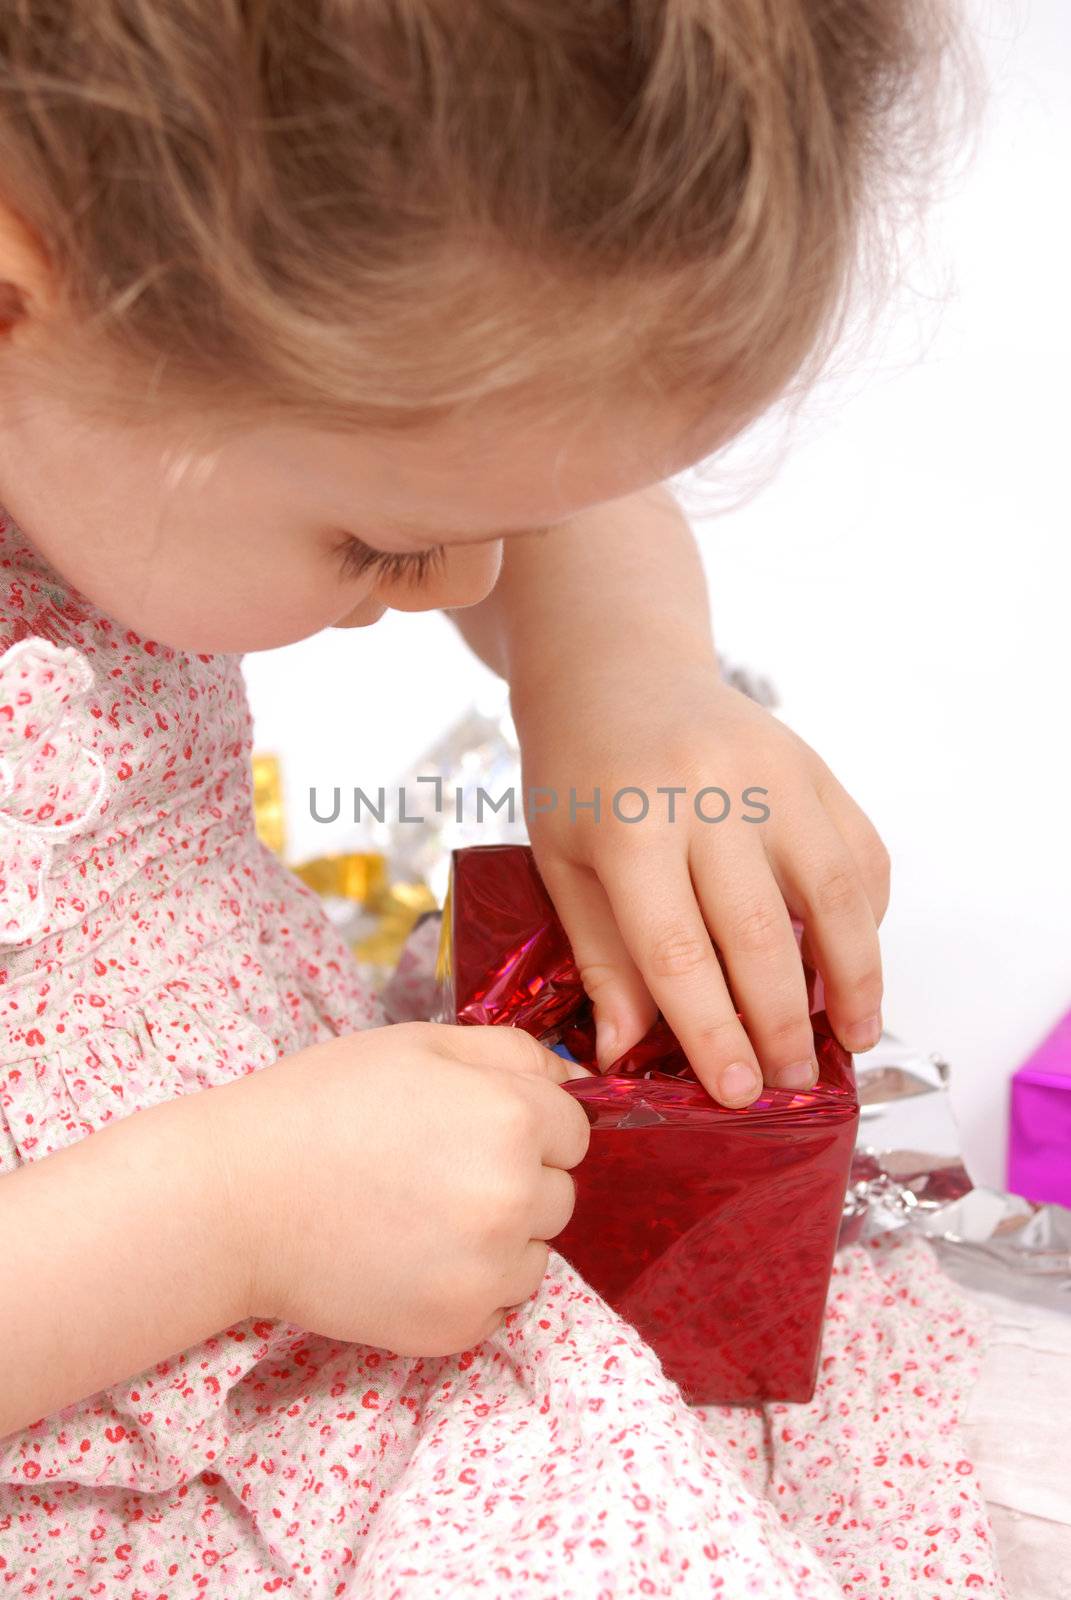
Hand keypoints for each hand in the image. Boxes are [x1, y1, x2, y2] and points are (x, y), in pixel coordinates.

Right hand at [209, 1023, 589, 1354]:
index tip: (468, 1126)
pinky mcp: (459, 1327)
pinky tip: (408, 1257)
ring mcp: (489, 1270)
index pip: (574, 1129)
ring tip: (417, 1215)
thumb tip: (578, 1079)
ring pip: (535, 1252)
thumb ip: (512, 1053)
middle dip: (515, 1179)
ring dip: (499, 1238)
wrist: (235, 1199)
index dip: (524, 1122)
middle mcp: (516, 1197)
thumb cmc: (321, 1104)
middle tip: (433, 1169)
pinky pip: (500, 1304)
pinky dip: (467, 1285)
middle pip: (560, 1193)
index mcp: (513, 1118)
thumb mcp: (420, 1044)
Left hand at [514, 665, 889, 1108]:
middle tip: (791, 1083)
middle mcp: (710, 793)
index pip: (678, 952)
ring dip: (853, 977)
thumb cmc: (576, 775)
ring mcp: (773, 772)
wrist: (616, 670)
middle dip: (782, 1022)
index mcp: (630, 824)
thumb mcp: (561, 862)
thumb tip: (624, 1052)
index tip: (737, 1092)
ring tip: (852, 1038)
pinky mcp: (813, 764)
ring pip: (834, 894)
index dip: (712, 1031)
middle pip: (762, 932)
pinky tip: (853, 963)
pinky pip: (858, 852)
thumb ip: (600, 956)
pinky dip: (866, 915)